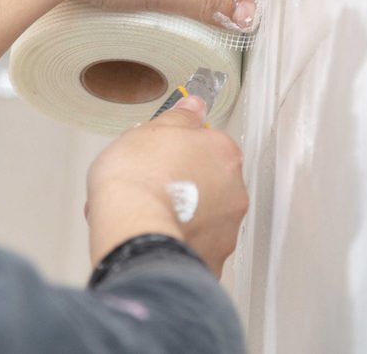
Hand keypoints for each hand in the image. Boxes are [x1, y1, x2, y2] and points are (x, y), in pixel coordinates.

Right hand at [85, 95, 247, 276]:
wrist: (132, 228)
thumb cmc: (138, 178)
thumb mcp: (152, 130)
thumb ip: (180, 117)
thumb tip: (194, 105)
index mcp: (224, 154)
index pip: (210, 147)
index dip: (181, 152)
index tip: (163, 158)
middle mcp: (234, 191)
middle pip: (211, 183)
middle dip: (186, 186)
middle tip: (154, 187)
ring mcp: (226, 229)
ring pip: (205, 218)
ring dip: (184, 216)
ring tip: (150, 216)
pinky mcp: (212, 260)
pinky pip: (196, 247)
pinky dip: (180, 244)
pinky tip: (155, 238)